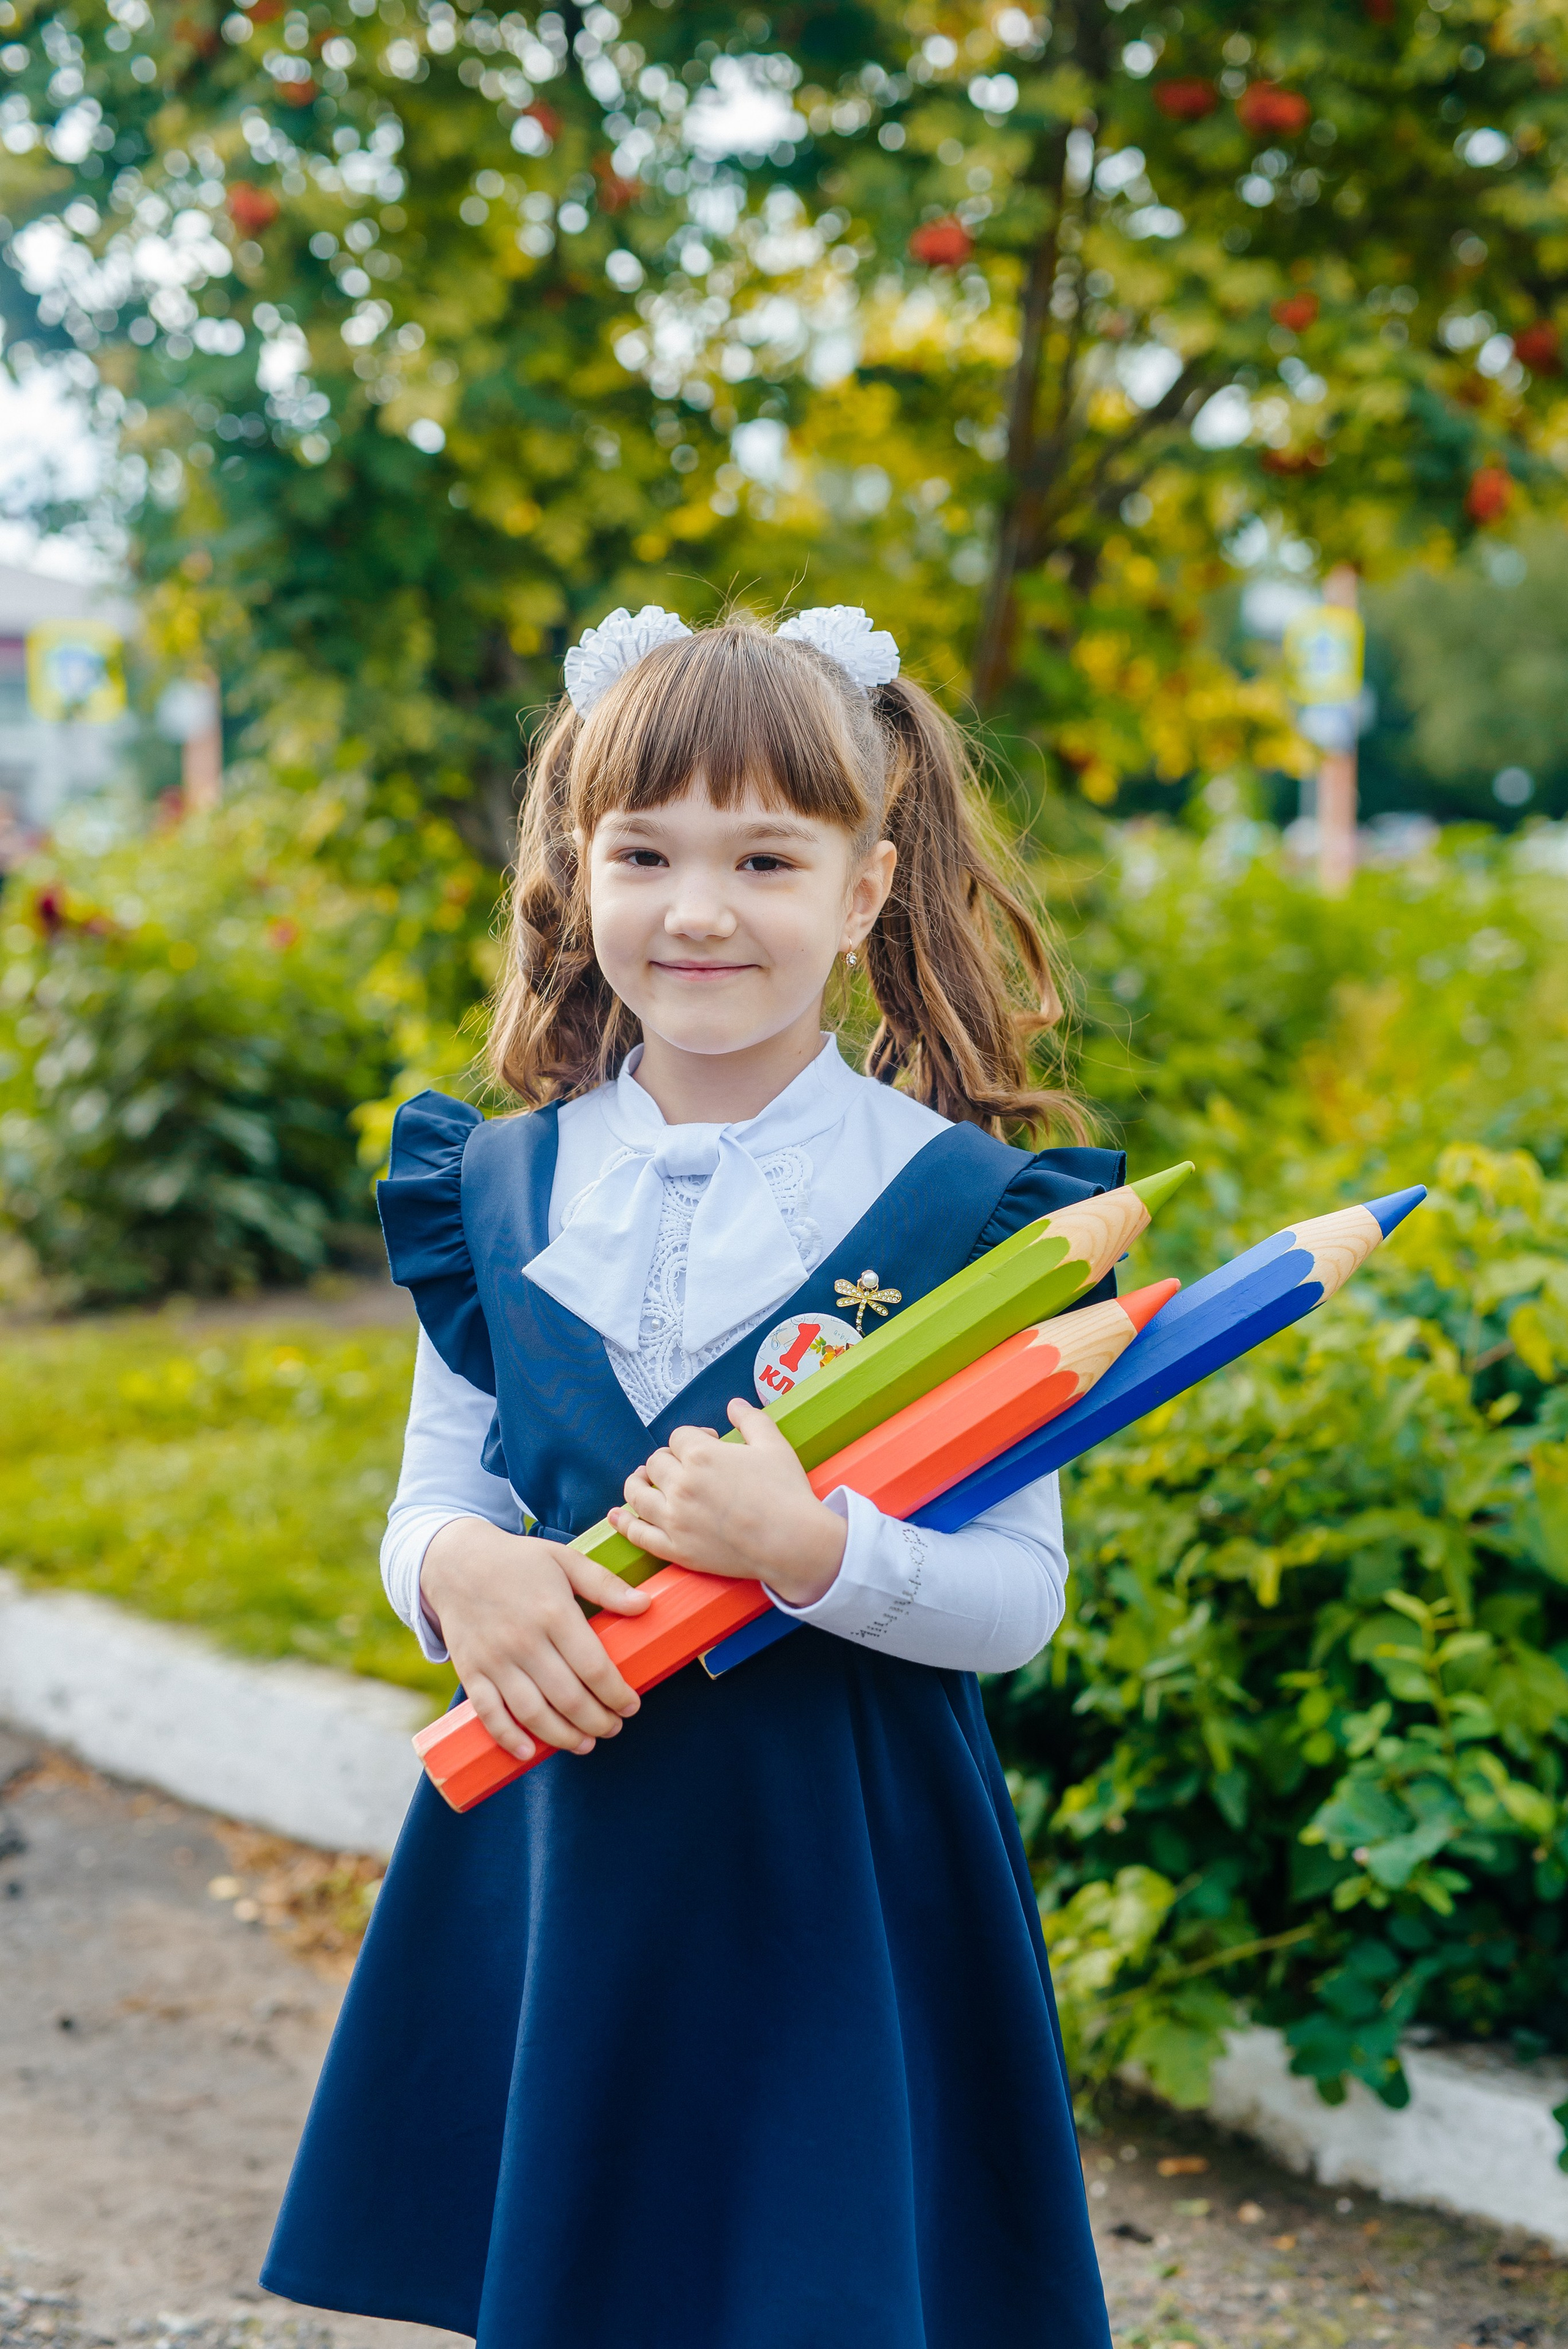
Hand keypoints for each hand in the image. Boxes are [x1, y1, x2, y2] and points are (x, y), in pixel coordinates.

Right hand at [419, 1518, 651, 1761]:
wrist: (455, 1561)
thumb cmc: (517, 1561)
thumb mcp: (565, 1560)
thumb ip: (605, 1584)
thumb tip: (645, 1604)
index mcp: (553, 1612)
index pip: (593, 1667)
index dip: (617, 1694)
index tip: (631, 1706)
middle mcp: (524, 1641)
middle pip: (568, 1697)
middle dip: (597, 1721)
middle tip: (613, 1727)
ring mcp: (494, 1660)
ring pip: (533, 1713)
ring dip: (563, 1737)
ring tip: (585, 1744)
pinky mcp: (471, 1671)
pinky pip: (489, 1714)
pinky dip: (508, 1738)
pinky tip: (529, 1752)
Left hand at [607, 1401, 846, 1607]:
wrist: (793, 1542)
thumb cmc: (785, 1493)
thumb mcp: (773, 1444)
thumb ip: (750, 1419)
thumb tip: (734, 1404)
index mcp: (701, 1455)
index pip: (679, 1437)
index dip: (694, 1438)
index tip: (709, 1445)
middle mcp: (681, 1485)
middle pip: (656, 1463)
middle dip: (668, 1460)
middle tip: (684, 1467)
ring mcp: (675, 1519)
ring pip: (638, 1494)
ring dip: (636, 1483)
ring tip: (641, 1481)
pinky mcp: (676, 1549)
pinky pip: (639, 1535)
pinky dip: (624, 1524)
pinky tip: (618, 1515)